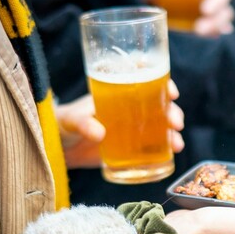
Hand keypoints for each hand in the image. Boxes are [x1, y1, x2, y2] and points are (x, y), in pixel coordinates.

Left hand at [57, 84, 184, 168]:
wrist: (58, 147)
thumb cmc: (63, 124)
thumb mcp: (70, 120)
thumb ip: (82, 123)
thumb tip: (99, 133)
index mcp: (117, 91)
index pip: (144, 79)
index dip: (162, 82)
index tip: (172, 92)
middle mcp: (129, 107)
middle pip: (159, 103)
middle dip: (173, 111)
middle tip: (175, 124)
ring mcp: (132, 127)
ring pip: (161, 124)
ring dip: (173, 132)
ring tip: (176, 145)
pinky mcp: (131, 147)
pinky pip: (154, 145)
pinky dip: (166, 148)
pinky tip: (172, 154)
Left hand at [138, 0, 233, 35]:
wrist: (164, 12)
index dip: (218, 0)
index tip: (203, 10)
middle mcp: (217, 7)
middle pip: (227, 13)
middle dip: (216, 22)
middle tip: (199, 30)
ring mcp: (216, 23)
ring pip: (225, 28)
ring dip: (213, 32)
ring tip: (198, 37)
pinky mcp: (211, 36)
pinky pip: (219, 40)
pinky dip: (216, 43)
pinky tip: (209, 47)